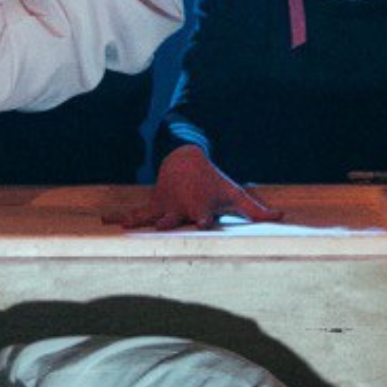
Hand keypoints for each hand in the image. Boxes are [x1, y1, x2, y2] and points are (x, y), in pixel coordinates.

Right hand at [108, 146, 283, 229]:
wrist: (185, 158)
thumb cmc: (213, 181)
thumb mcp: (234, 193)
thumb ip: (255, 210)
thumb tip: (281, 217)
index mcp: (200, 208)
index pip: (202, 216)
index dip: (203, 219)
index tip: (203, 223)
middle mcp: (180, 208)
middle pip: (174, 219)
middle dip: (169, 223)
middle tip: (163, 228)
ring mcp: (164, 207)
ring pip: (150, 217)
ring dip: (138, 221)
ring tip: (123, 226)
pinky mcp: (153, 205)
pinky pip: (135, 212)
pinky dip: (121, 216)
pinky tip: (106, 220)